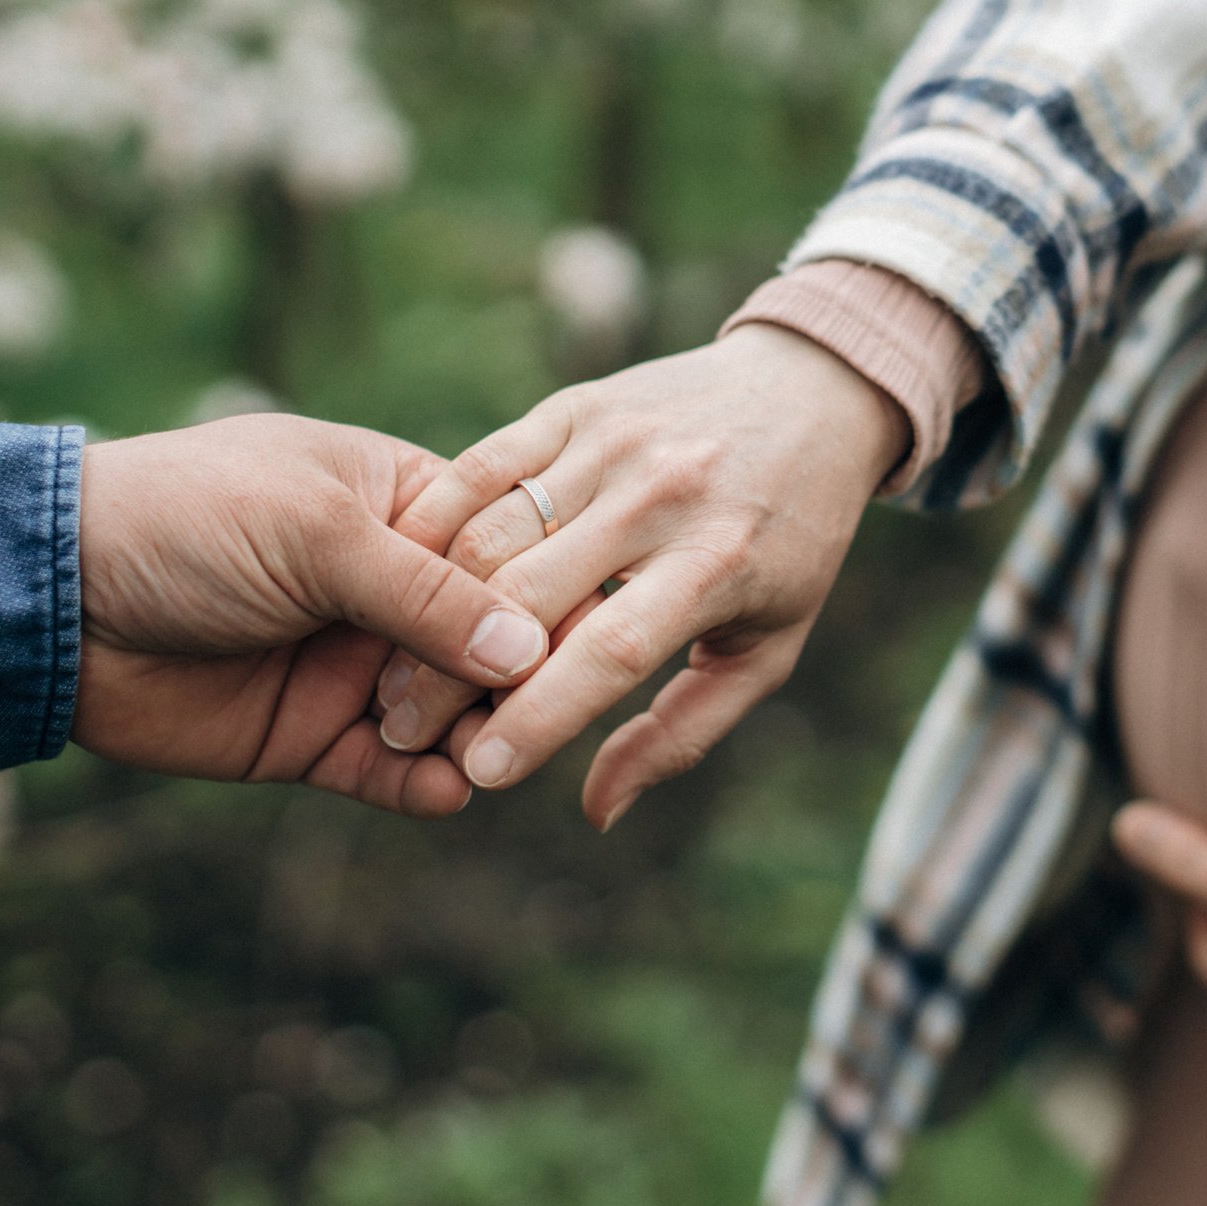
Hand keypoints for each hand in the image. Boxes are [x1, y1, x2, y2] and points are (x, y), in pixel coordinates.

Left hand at [72, 413, 552, 817]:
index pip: (511, 553)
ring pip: (454, 713)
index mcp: (405, 504)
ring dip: (474, 734)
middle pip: (495, 642)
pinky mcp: (315, 737)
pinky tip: (446, 790)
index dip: (545, 597)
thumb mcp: (318, 535)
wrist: (55, 600)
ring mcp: (356, 664)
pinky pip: (394, 773)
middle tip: (503, 704)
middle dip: (510, 678)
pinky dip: (428, 787)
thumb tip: (536, 650)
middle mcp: (393, 586)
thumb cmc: (187, 522)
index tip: (575, 638)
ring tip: (475, 753)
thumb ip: (430, 594)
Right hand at [374, 324, 907, 827]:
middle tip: (405, 732)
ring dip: (426, 608)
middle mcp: (661, 497)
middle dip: (452, 675)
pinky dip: (430, 525)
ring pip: (488, 532)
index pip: (610, 653)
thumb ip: (683, 733)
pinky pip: (478, 466)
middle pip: (527, 596)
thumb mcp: (767, 645)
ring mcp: (612, 443)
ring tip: (395, 670)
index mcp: (717, 563)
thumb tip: (596, 811)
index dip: (539, 719)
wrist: (811, 394)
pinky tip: (401, 578)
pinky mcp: (575, 406)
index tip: (480, 775)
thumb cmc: (789, 542)